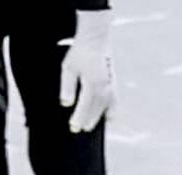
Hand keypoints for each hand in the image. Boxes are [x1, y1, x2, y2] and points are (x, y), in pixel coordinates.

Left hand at [59, 11, 114, 132]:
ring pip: (107, 104)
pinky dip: (112, 108)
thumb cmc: (80, 52)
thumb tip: (66, 104)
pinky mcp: (113, 80)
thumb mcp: (68, 68)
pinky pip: (115, 98)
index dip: (79, 117)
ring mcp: (110, 82)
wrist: (96, 38)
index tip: (73, 127)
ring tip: (91, 126)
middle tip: (80, 129)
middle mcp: (103, 83)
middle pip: (96, 107)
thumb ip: (67, 87)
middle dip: (89, 119)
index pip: (85, 104)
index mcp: (92, 81)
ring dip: (99, 116)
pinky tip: (110, 117)